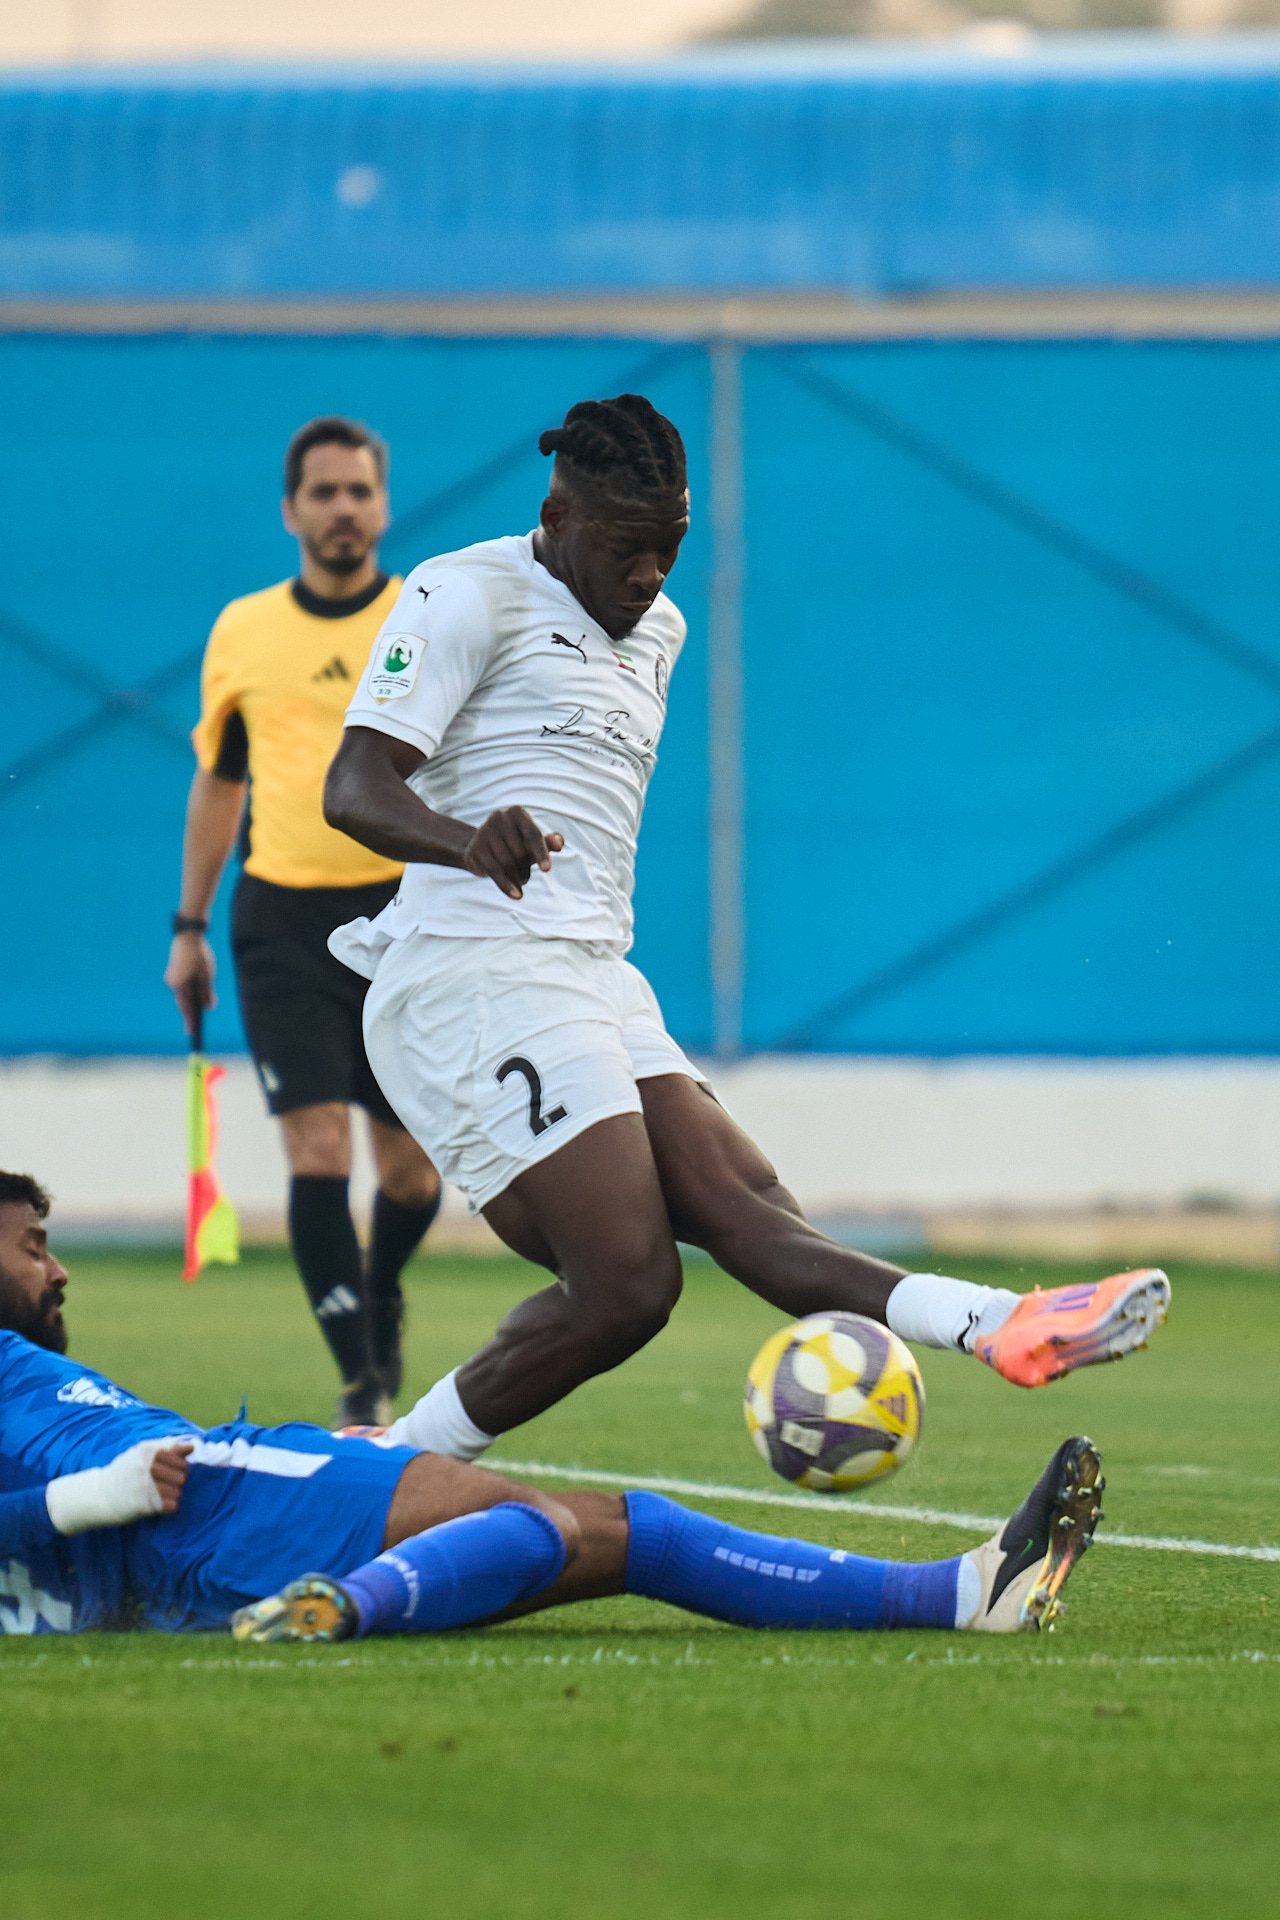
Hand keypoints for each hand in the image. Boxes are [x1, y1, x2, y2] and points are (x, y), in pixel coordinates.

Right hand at [45, 1438, 195, 1534]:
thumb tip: (192, 1446)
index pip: (181, 1459)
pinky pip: (172, 1505)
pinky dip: (169, 1507)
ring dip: (173, 1495)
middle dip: (177, 1481)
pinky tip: (159, 1505)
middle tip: (165, 1486)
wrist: (99, 1495)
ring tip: (160, 1496)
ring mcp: (145, 1485)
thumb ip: (166, 1448)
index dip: (179, 1467)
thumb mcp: (141, 1454)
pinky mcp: (144, 1504)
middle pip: (183, 1475)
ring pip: (178, 1491)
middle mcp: (147, 1466)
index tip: (170, 1472)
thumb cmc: (125, 1472)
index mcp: (148, 1451)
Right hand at [164, 932, 215, 1035]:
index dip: (190, 1021)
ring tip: (199, 1012)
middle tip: (194, 1029)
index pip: (186, 1008)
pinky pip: (182, 986)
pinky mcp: (173, 972)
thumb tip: (209, 1008)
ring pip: (183, 994)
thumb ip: (207, 992)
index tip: (192, 1033)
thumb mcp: (207, 975)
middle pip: (183, 1002)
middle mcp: (172, 983)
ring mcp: (171, 977)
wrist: (188, 935)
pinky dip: (189, 991)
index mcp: (179, 985)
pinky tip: (196, 995)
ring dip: (192, 1001)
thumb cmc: (200, 955)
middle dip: (191, 1014)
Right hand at [463, 808, 564, 900]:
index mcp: (516, 812)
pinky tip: (516, 895)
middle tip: (526, 878)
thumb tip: (559, 843)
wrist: (478, 848)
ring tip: (520, 883)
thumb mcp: (530, 843)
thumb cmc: (512, 844)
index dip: (541, 853)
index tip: (547, 870)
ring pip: (508, 863)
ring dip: (517, 878)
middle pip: (520, 851)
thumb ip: (547, 842)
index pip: (532, 835)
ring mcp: (484, 832)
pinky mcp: (475, 849)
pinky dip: (506, 885)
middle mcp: (498, 817)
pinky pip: (495, 871)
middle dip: (526, 868)